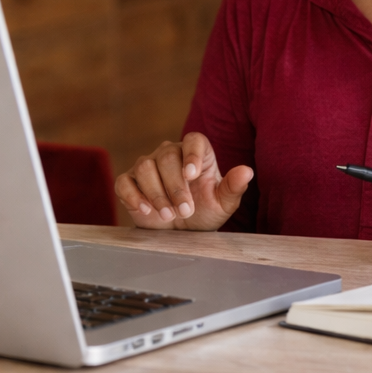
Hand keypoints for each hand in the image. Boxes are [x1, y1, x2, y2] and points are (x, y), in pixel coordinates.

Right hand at [114, 132, 253, 229]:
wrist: (181, 233)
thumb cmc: (204, 212)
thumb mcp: (222, 203)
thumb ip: (233, 187)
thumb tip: (247, 171)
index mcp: (195, 153)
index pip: (193, 140)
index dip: (192, 154)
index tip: (192, 174)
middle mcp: (169, 154)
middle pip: (167, 157)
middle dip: (176, 187)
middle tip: (185, 211)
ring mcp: (147, 166)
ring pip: (145, 167)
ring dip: (157, 194)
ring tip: (169, 216)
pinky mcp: (129, 182)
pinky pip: (124, 181)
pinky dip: (133, 196)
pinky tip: (145, 210)